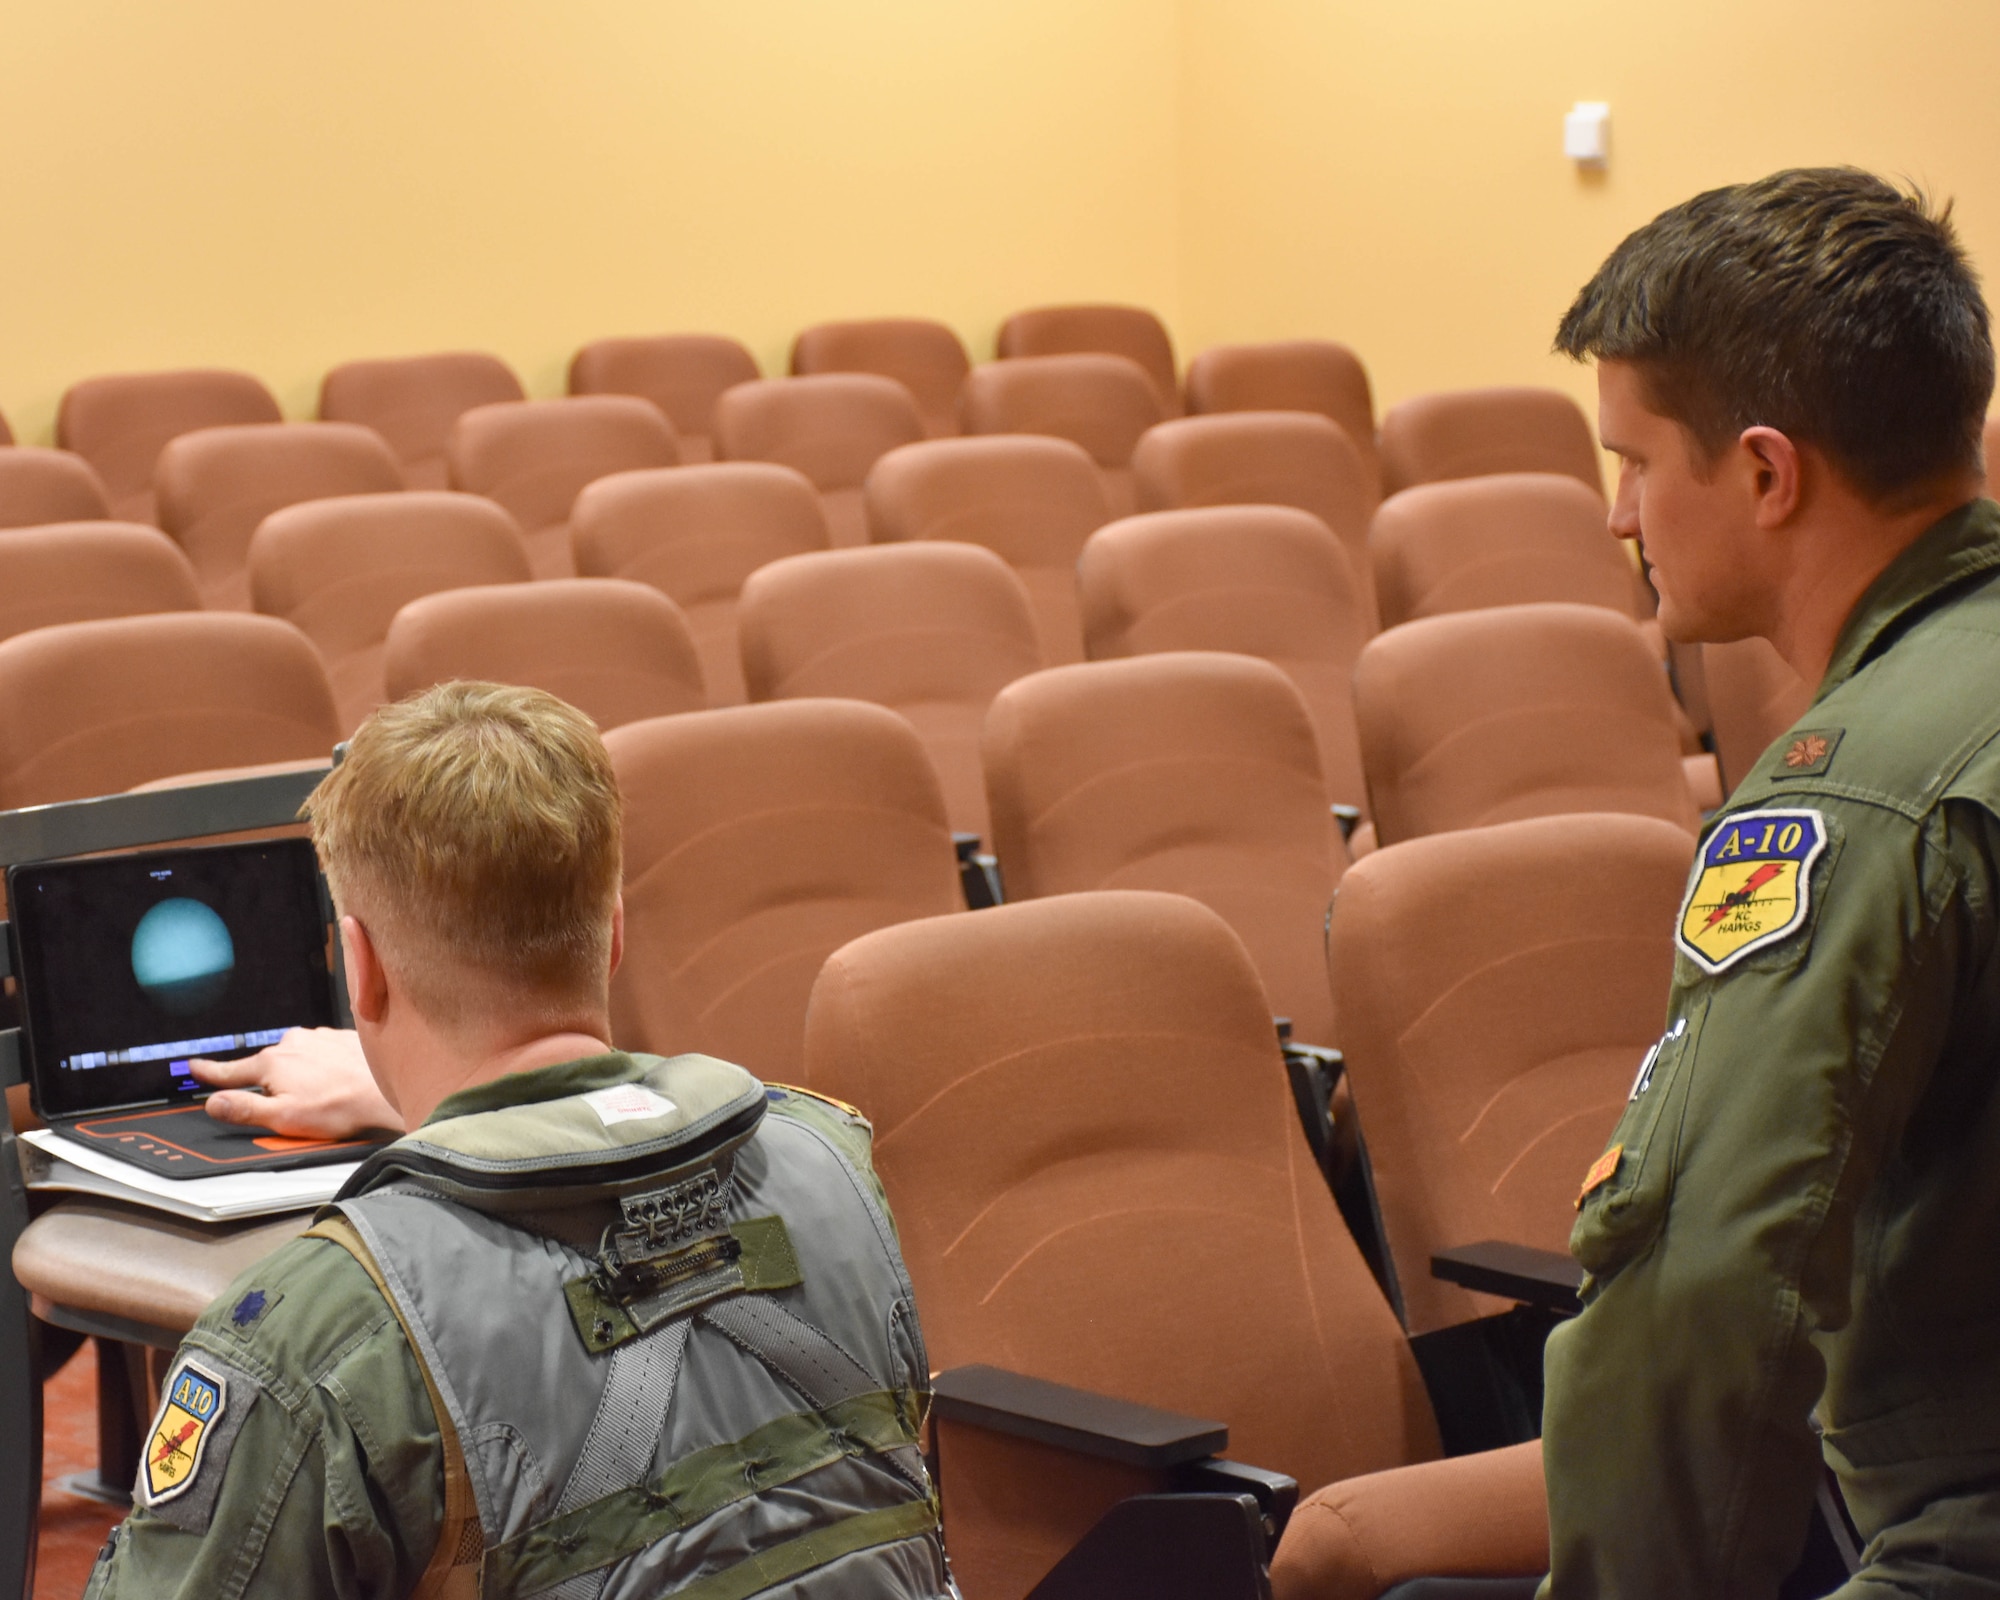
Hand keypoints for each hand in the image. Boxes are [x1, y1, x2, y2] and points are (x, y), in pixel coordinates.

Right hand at [192, 1028, 403, 1139]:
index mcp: (273, 1062)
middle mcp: (294, 1043)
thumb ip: (245, 1110)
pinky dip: (324, 1067)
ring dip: (301, 1075)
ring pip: (297, 1058)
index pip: (232, 1070)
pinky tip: (338, 1083)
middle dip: (272, 1084)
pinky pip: (323, 1053)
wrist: (387, 1093)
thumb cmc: (340, 1107)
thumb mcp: (283, 1118)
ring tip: (323, 1098)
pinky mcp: (342, 1038)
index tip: (194, 1066)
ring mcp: (320, 1038)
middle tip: (294, 1105)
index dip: (210, 1071)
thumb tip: (215, 1104)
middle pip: (268, 1065)